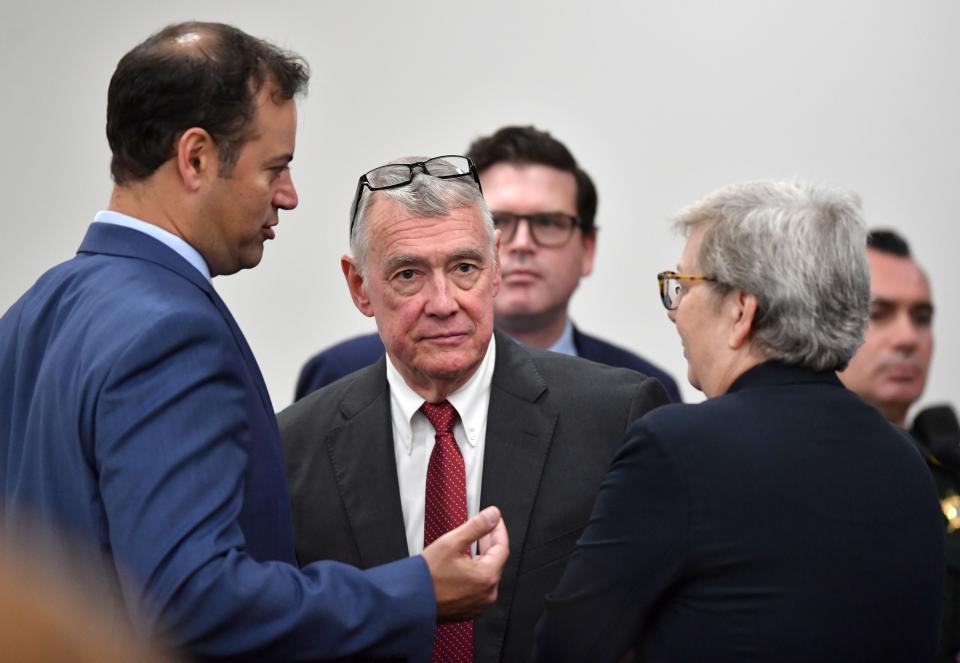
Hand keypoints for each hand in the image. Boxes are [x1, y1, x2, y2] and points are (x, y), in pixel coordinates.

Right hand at [421, 506, 508, 622]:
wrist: (410, 600)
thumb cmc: (427, 576)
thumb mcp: (452, 543)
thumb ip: (476, 526)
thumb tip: (493, 515)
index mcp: (487, 577)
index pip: (502, 548)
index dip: (499, 530)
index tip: (495, 520)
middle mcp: (487, 594)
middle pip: (496, 561)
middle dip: (490, 543)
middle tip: (485, 528)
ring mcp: (479, 604)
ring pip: (487, 574)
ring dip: (483, 557)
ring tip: (475, 543)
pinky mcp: (470, 609)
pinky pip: (479, 587)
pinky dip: (476, 573)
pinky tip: (467, 563)